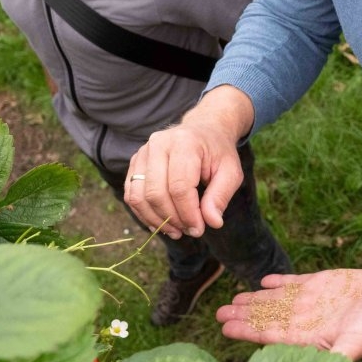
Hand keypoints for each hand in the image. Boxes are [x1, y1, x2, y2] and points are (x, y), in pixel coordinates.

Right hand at [124, 86, 253, 238]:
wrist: (204, 130)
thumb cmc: (218, 153)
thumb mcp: (231, 172)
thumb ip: (221, 196)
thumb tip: (212, 223)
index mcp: (185, 143)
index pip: (179, 187)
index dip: (188, 214)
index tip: (199, 229)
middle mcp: (159, 144)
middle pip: (156, 193)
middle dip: (172, 219)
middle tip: (188, 231)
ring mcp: (143, 152)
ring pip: (139, 196)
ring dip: (156, 220)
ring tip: (176, 230)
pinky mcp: (135, 162)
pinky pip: (131, 195)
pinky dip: (144, 214)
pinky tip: (161, 223)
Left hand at [216, 267, 361, 359]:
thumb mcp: (354, 346)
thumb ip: (333, 360)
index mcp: (309, 337)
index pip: (270, 336)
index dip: (247, 332)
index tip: (226, 329)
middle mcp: (306, 319)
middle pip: (267, 317)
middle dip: (243, 316)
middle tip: (219, 313)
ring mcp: (312, 300)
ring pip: (275, 300)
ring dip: (254, 299)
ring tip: (233, 300)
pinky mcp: (321, 283)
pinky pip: (293, 282)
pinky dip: (277, 281)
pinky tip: (262, 281)